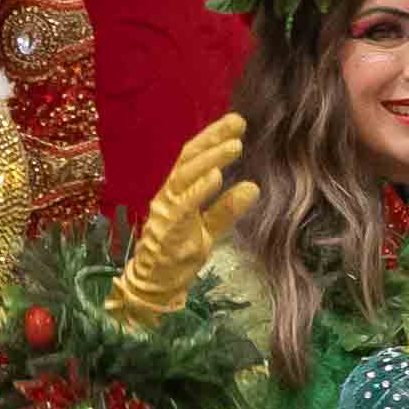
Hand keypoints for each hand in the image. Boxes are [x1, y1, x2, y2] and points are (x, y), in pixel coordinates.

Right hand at [112, 111, 257, 325]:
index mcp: (178, 191)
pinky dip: (199, 189)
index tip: (237, 123)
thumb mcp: (210, 229)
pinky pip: (183, 204)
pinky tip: (216, 177)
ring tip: (233, 146)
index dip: (213, 137)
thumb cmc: (179, 254)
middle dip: (213, 138)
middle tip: (238, 123)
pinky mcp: (168, 228)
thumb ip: (227, 209)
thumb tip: (253, 187)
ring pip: (185, 175)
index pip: (195, 157)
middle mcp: (170, 194)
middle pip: (189, 158)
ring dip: (210, 159)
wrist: (155, 284)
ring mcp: (166, 210)